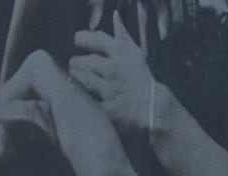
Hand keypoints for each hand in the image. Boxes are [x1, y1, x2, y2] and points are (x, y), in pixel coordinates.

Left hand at [69, 11, 153, 131]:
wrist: (153, 107)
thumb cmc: (141, 78)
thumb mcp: (135, 53)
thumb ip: (122, 34)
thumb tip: (115, 15)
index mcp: (121, 53)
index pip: (95, 39)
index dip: (82, 39)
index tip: (78, 41)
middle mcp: (114, 69)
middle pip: (84, 61)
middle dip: (76, 62)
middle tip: (75, 64)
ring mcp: (110, 90)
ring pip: (83, 79)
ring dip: (76, 76)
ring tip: (76, 76)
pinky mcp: (108, 108)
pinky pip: (88, 100)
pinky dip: (82, 96)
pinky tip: (80, 94)